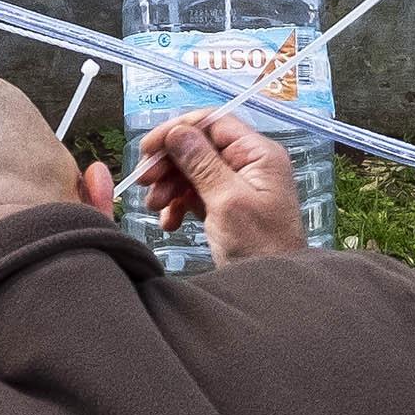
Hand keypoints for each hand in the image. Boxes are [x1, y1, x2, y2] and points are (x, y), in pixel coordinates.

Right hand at [133, 109, 303, 267]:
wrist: (270, 291)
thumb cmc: (260, 247)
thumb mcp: (227, 202)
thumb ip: (202, 164)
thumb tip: (177, 131)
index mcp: (259, 154)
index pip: (214, 123)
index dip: (178, 129)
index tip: (149, 148)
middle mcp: (249, 165)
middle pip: (199, 146)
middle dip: (169, 163)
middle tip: (144, 180)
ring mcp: (237, 186)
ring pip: (192, 171)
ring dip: (169, 186)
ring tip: (155, 207)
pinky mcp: (226, 208)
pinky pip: (194, 195)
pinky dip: (177, 205)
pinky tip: (169, 222)